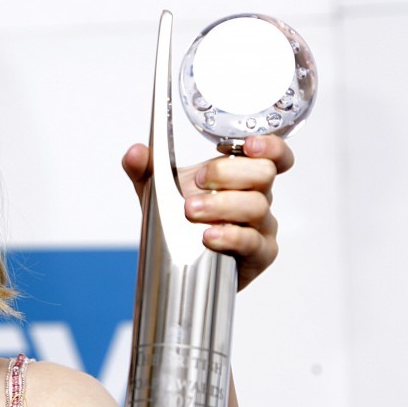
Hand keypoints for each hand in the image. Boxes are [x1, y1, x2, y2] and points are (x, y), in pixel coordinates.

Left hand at [122, 135, 293, 289]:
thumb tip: (135, 153)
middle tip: (198, 180)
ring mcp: (261, 226)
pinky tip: (209, 236)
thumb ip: (145, 169)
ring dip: (222, 205)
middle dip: (229, 173)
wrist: (179, 261)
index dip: (270, 146)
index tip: (248, 144)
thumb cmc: (179, 219)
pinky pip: (253, 242)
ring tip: (191, 210)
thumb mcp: (156, 190)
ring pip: (257, 207)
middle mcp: (258, 196)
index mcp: (241, 175)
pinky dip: (230, 237)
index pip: (272, 154)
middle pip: (263, 174)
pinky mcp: (259, 254)